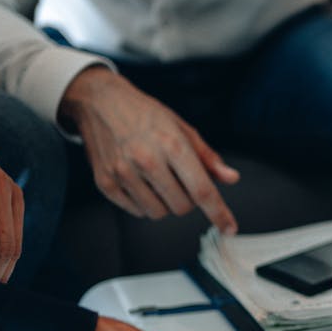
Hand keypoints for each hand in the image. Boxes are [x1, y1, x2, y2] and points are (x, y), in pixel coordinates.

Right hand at [58, 67, 239, 229]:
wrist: (100, 102)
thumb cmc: (144, 114)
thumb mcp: (181, 128)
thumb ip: (207, 157)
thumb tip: (231, 178)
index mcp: (171, 144)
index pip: (202, 190)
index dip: (219, 213)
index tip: (229, 228)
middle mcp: (147, 160)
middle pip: (182, 207)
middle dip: (187, 199)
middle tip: (178, 179)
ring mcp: (123, 173)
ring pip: (159, 213)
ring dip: (165, 203)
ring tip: (157, 178)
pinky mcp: (106, 182)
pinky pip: (137, 211)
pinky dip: (144, 202)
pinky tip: (140, 181)